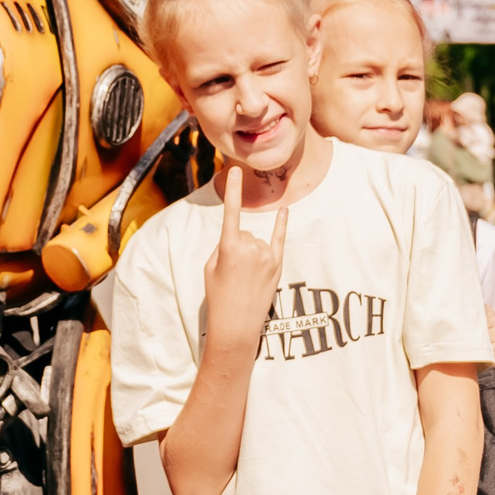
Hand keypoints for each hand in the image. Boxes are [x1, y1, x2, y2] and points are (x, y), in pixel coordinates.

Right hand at [202, 167, 286, 354]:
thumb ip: (223, 246)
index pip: (230, 212)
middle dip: (238, 248)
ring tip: (245, 277)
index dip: (232, 190)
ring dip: (251, 254)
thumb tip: (238, 238)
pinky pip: (279, 239)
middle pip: (244, 234)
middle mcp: (250, 247)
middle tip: (232, 273)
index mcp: (228, 247)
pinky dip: (281, 224)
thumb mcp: (210, 268)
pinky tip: (284, 211)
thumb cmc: (218, 296)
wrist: (236, 324)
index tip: (234, 170)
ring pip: (257, 241)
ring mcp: (266, 255)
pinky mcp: (277, 264)